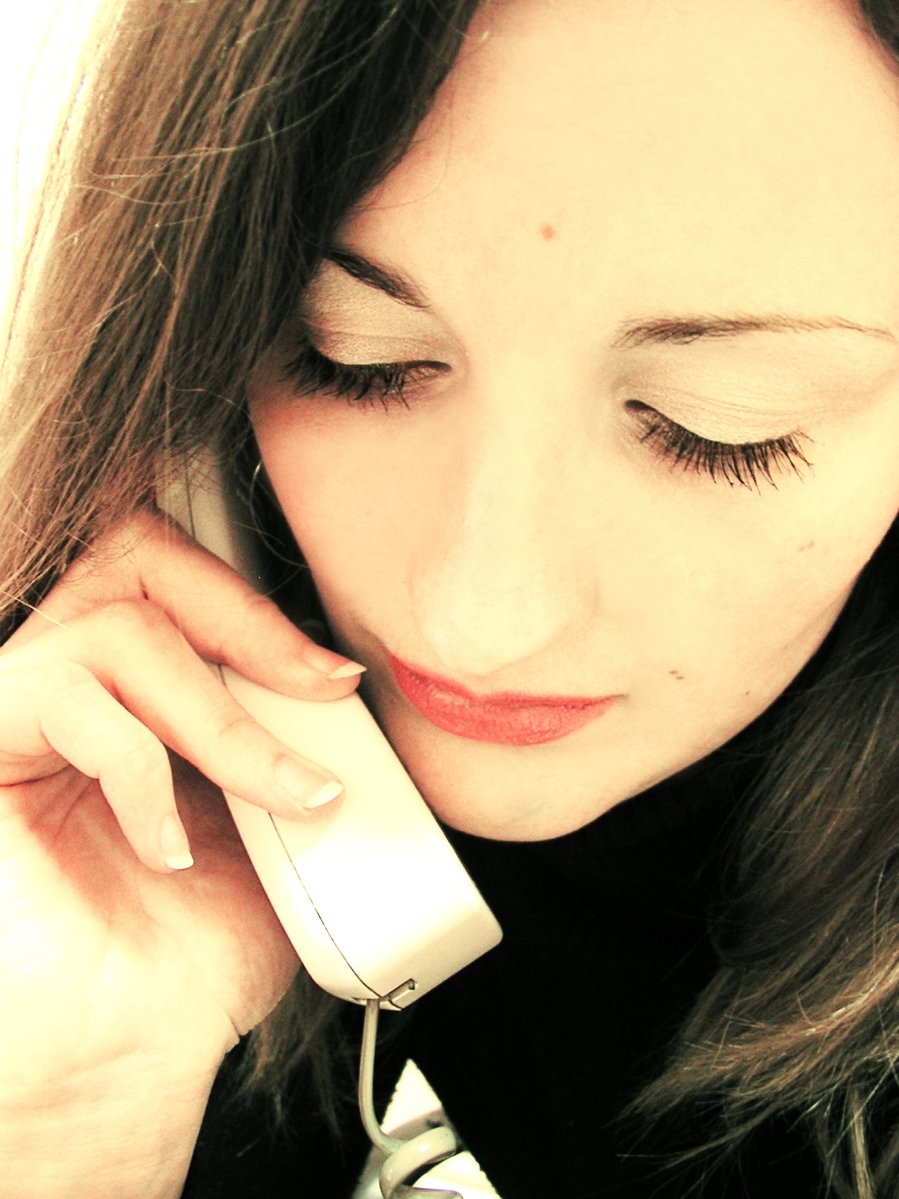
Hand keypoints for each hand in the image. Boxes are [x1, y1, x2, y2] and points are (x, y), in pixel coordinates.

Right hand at [0, 511, 361, 1191]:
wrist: (126, 1052)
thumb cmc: (192, 950)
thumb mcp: (272, 826)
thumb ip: (295, 750)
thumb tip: (351, 700)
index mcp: (141, 690)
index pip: (176, 579)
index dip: (257, 607)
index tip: (334, 677)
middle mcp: (73, 685)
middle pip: (136, 562)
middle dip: (247, 625)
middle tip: (320, 690)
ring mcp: (21, 710)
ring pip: (116, 632)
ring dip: (221, 719)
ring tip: (278, 798)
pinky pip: (63, 700)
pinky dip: (143, 770)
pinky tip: (166, 846)